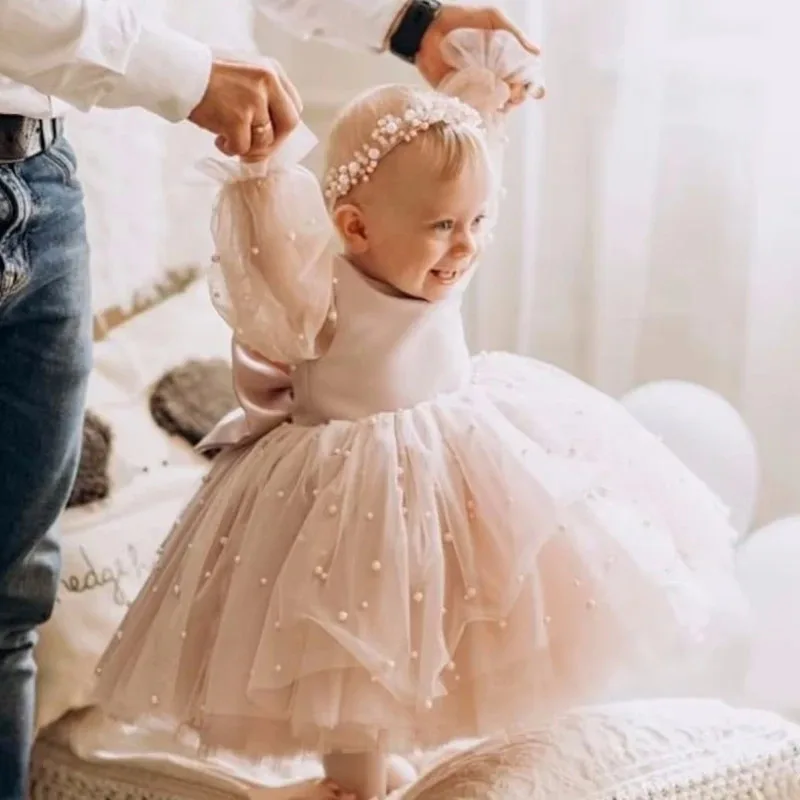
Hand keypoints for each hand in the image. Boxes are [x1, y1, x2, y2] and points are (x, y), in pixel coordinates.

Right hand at [189, 59, 302, 159]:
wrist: (176, 70)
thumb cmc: (204, 74)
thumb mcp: (243, 72)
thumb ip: (261, 94)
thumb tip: (270, 130)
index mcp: (271, 70)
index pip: (293, 106)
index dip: (282, 126)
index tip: (268, 134)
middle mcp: (267, 82)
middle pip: (289, 124)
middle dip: (272, 142)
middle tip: (254, 147)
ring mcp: (253, 100)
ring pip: (265, 140)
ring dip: (247, 147)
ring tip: (228, 137)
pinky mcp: (237, 118)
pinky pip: (242, 148)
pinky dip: (230, 149)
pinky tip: (218, 139)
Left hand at [415, 5, 541, 102]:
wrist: (427, 30)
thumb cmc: (460, 19)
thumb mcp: (491, 19)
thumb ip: (514, 34)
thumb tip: (538, 53)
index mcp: (504, 58)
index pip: (524, 76)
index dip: (532, 85)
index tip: (534, 90)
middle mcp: (493, 75)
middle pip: (513, 94)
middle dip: (518, 97)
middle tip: (514, 93)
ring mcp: (478, 88)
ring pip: (497, 105)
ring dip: (503, 106)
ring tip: (502, 100)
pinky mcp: (461, 96)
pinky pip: (476, 109)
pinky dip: (484, 112)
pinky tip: (488, 109)